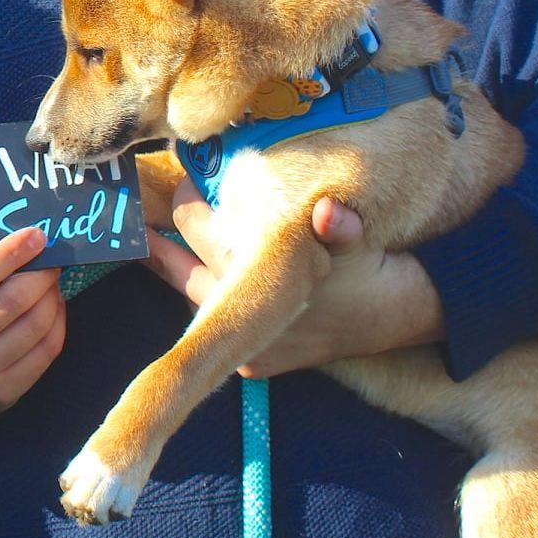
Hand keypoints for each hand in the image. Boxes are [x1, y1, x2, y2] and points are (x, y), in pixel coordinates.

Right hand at [0, 227, 66, 416]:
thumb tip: (20, 241)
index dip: (10, 254)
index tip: (35, 237)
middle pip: (11, 303)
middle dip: (40, 275)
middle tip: (50, 261)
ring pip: (34, 327)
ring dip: (51, 297)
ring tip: (50, 284)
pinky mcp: (1, 394)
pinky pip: (45, 353)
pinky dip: (56, 323)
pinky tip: (51, 309)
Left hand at [146, 178, 442, 375]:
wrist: (396, 320)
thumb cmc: (370, 273)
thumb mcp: (358, 242)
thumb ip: (342, 227)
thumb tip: (328, 212)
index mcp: (260, 282)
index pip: (199, 229)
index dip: (187, 197)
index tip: (179, 174)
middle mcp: (246, 320)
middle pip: (182, 268)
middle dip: (166, 239)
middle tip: (142, 209)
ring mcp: (247, 345)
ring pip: (191, 298)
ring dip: (176, 267)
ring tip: (147, 241)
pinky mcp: (256, 363)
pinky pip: (214, 325)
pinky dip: (204, 298)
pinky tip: (186, 274)